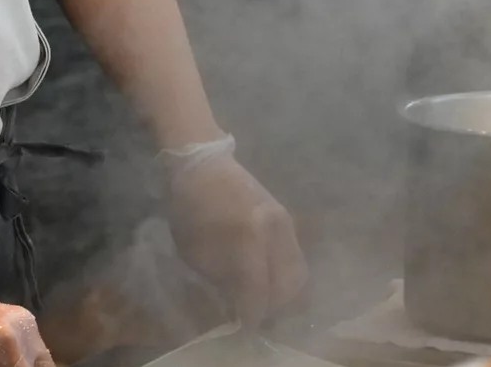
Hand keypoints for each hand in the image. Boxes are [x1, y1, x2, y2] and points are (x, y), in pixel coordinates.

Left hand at [166, 156, 306, 323]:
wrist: (202, 164)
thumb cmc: (191, 209)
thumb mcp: (196, 253)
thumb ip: (223, 281)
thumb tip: (240, 306)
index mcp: (249, 238)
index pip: (260, 292)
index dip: (253, 315)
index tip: (244, 328)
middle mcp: (275, 231)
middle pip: (288, 286)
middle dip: (272, 307)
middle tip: (254, 315)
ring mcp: (286, 223)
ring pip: (299, 273)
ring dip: (284, 293)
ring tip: (263, 300)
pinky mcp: (288, 219)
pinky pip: (297, 257)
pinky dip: (287, 275)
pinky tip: (269, 280)